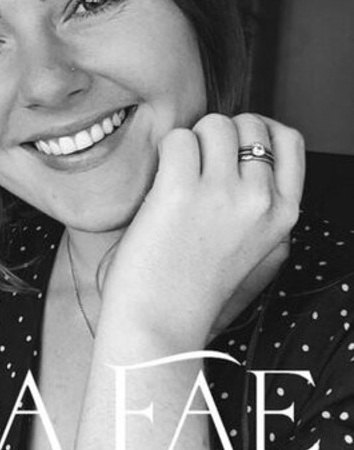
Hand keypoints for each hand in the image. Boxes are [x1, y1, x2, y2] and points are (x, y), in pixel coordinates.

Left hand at [98, 114, 303, 349]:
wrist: (159, 325)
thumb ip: (260, 203)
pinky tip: (158, 185)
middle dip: (218, 134)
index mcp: (283, 214)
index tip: (233, 145)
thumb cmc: (194, 288)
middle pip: (247, 124)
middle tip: (195, 169)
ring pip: (212, 125)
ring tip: (176, 180)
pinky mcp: (179, 192)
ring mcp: (222, 195)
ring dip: (189, 141)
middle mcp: (260, 200)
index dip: (258, 130)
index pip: (289, 140)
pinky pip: (177, 139)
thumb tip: (249, 153)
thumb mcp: (254, 246)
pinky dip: (163, 152)